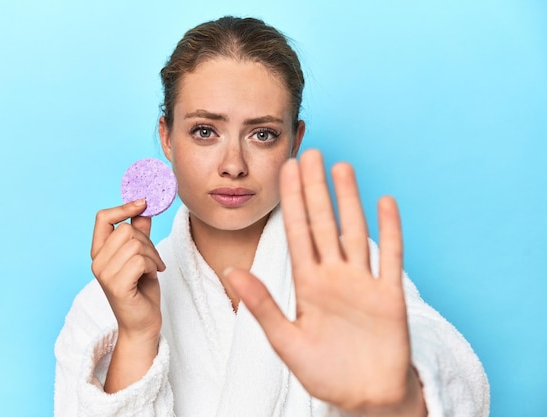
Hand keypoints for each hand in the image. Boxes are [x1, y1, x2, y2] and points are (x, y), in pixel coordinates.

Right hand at [91, 199, 165, 390]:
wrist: (143, 324)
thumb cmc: (142, 291)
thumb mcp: (141, 257)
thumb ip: (139, 234)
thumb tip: (144, 209)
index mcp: (100, 252)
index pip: (102, 218)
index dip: (123, 207)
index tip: (143, 203)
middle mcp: (97, 262)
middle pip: (126, 230)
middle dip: (147, 241)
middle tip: (153, 259)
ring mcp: (104, 274)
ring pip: (135, 244)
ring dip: (152, 255)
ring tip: (154, 268)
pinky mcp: (116, 286)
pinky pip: (139, 260)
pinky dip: (152, 265)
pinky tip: (153, 275)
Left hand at [225, 150, 425, 415]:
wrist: (365, 398)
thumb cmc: (324, 373)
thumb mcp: (285, 340)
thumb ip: (261, 305)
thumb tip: (231, 271)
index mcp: (307, 285)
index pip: (297, 233)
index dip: (291, 200)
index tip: (285, 170)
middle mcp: (334, 276)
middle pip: (323, 222)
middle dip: (315, 188)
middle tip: (309, 151)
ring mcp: (362, 282)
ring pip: (354, 231)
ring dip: (349, 199)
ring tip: (341, 167)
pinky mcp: (389, 295)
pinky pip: (389, 256)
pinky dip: (389, 230)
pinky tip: (385, 201)